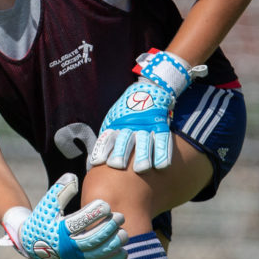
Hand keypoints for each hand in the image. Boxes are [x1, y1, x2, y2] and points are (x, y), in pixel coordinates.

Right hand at [0, 174, 127, 258]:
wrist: (33, 243)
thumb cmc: (44, 219)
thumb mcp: (48, 204)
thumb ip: (60, 191)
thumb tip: (72, 177)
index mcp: (59, 230)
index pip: (78, 223)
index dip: (93, 214)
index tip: (106, 205)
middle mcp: (67, 246)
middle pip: (91, 240)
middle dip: (108, 228)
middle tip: (120, 217)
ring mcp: (75, 257)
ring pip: (97, 254)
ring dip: (113, 244)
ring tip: (124, 233)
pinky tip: (125, 251)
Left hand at [88, 49, 206, 171]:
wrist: (149, 89)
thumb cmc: (128, 111)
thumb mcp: (114, 118)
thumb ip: (108, 136)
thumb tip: (95, 161)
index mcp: (118, 124)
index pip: (108, 137)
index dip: (102, 149)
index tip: (97, 161)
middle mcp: (132, 125)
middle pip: (125, 139)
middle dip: (121, 152)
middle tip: (118, 165)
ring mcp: (147, 125)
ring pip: (144, 141)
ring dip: (143, 155)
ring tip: (142, 169)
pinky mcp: (161, 125)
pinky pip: (164, 139)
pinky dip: (164, 152)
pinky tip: (162, 166)